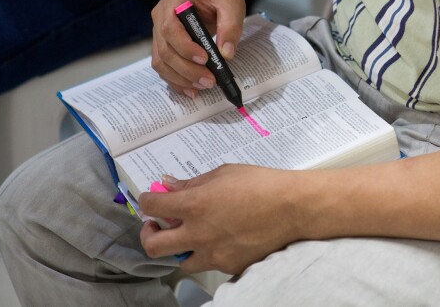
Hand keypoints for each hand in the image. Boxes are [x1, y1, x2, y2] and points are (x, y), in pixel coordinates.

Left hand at [138, 164, 302, 273]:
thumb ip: (192, 183)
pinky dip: (208, 253)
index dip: (146, 201)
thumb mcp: (223, 173)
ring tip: (192, 235)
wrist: (293, 207)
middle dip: (149, 234)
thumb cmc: (261, 183)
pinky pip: (208, 264)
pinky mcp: (229, 266)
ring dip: (180, 248)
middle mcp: (198, 233)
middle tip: (158, 226)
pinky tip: (221, 239)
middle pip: (153, 245)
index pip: (151, 206)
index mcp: (194, 205)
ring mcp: (213, 254)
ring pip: (180, 261)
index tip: (151, 199)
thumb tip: (169, 185)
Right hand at [151, 0, 246, 96]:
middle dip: (186, 69)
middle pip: (165, 49)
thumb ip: (231, 26)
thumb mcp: (232, 3)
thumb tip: (226, 54)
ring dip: (180, 78)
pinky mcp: (164, 44)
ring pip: (161, 61)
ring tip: (203, 86)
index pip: (170, 28)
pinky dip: (176, 79)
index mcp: (174, 0)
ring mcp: (159, 31)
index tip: (204, 59)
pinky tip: (192, 89)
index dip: (184, 46)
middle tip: (209, 81)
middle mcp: (160, 16)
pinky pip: (164, 65)